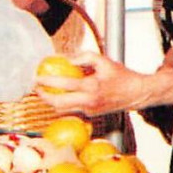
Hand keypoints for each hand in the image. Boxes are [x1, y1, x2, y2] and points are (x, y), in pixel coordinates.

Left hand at [35, 51, 172, 116]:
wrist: (137, 94)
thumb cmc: (122, 76)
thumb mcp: (104, 61)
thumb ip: (84, 58)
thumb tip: (67, 60)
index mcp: (92, 88)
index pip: (65, 85)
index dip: (48, 81)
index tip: (37, 77)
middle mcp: (89, 102)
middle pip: (58, 104)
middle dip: (44, 97)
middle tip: (35, 88)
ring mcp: (89, 111)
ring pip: (63, 109)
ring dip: (51, 101)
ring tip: (43, 91)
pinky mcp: (91, 115)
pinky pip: (72, 109)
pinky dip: (63, 102)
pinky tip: (58, 94)